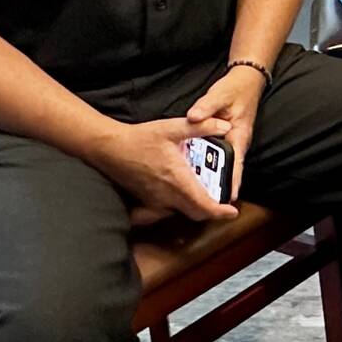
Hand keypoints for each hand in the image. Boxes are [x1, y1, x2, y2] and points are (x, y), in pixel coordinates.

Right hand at [86, 115, 235, 224]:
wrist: (109, 148)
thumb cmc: (140, 138)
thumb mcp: (173, 127)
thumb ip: (202, 127)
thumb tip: (225, 127)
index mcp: (178, 179)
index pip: (204, 205)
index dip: (220, 212)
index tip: (232, 211)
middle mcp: (167, 195)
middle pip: (196, 213)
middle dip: (212, 211)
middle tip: (222, 202)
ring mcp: (155, 201)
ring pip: (181, 212)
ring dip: (196, 208)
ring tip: (206, 193)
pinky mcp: (145, 201)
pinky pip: (166, 211)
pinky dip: (179, 207)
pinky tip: (181, 194)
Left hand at [187, 63, 265, 202]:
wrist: (245, 80)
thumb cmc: (236, 89)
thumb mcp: (220, 95)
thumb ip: (207, 106)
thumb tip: (193, 118)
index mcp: (239, 135)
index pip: (236, 162)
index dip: (232, 181)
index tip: (228, 198)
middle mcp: (236, 143)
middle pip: (227, 168)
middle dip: (217, 184)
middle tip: (203, 201)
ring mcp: (230, 142)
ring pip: (220, 164)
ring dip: (210, 175)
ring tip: (194, 192)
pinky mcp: (222, 140)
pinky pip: (214, 156)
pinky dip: (205, 164)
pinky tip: (190, 170)